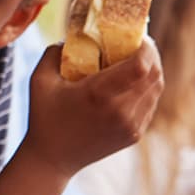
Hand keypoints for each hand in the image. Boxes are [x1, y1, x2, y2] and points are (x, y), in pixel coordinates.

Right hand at [21, 40, 163, 175]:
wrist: (51, 159)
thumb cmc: (43, 117)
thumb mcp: (39, 80)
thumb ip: (54, 52)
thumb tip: (73, 36)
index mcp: (98, 94)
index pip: (141, 64)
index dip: (145, 46)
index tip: (136, 37)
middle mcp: (120, 110)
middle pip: (154, 73)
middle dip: (151, 54)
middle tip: (138, 45)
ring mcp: (130, 125)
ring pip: (156, 88)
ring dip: (151, 71)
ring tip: (137, 62)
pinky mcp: (134, 134)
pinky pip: (150, 104)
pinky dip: (146, 89)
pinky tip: (132, 84)